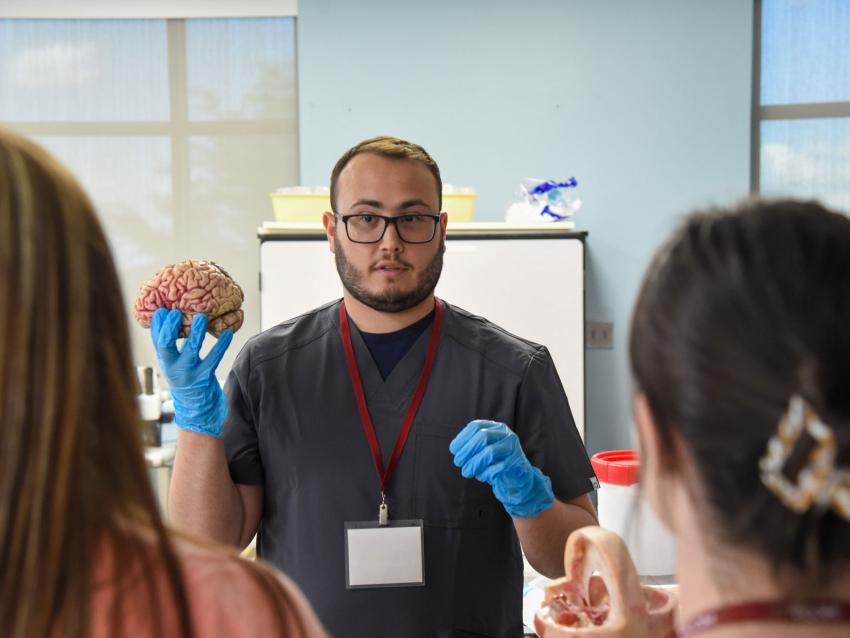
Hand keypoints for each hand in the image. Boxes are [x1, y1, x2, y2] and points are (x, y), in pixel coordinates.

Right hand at [150, 308, 231, 436]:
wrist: (196, 410)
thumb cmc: (184, 379)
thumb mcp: (172, 363)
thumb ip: (168, 343)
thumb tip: (163, 314)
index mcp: (165, 362)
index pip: (156, 342)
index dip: (158, 326)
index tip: (163, 310)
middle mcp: (173, 368)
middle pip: (166, 346)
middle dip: (170, 329)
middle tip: (177, 312)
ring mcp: (189, 373)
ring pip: (191, 351)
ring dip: (197, 333)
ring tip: (202, 317)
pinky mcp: (205, 377)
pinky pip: (214, 358)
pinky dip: (221, 345)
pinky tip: (228, 333)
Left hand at [450, 419, 553, 517]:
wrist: (517, 479)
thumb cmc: (496, 463)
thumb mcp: (483, 450)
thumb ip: (472, 446)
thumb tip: (455, 449)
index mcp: (496, 427)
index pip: (476, 426)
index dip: (462, 437)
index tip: (453, 450)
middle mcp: (506, 434)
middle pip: (483, 436)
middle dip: (467, 450)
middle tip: (458, 462)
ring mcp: (513, 448)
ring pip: (490, 451)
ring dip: (474, 463)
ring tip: (466, 472)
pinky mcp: (517, 463)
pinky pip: (498, 467)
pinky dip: (485, 473)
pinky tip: (481, 477)